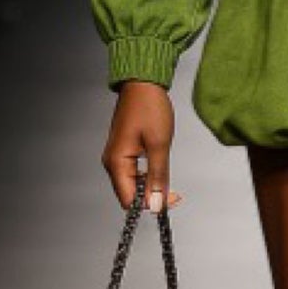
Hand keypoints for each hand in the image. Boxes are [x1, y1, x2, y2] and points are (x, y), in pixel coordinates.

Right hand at [102, 80, 185, 214]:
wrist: (143, 83)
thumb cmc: (149, 107)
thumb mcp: (159, 145)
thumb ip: (158, 177)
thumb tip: (156, 204)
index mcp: (116, 162)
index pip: (129, 200)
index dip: (150, 204)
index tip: (170, 200)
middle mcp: (112, 163)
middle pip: (129, 194)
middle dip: (152, 197)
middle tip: (175, 193)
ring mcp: (116, 157)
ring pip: (133, 184)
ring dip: (151, 187)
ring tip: (170, 182)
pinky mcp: (123, 151)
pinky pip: (133, 172)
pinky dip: (148, 176)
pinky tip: (160, 171)